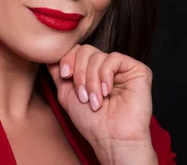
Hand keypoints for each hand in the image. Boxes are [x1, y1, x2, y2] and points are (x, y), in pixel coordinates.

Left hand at [47, 44, 157, 164]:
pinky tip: (107, 92)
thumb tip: (49, 55)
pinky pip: (114, 58)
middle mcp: (106, 67)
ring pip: (98, 55)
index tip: (65, 75)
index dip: (68, 59)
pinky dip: (105, 75)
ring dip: (91, 80)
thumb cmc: (91, 121)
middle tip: (82, 95)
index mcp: (91, 71)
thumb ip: (58, 72)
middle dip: (79, 72)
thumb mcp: (66, 93)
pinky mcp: (137, 69)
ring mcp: (122, 68)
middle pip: (85, 50)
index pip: (77, 50)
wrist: (110, 138)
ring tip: (95, 100)